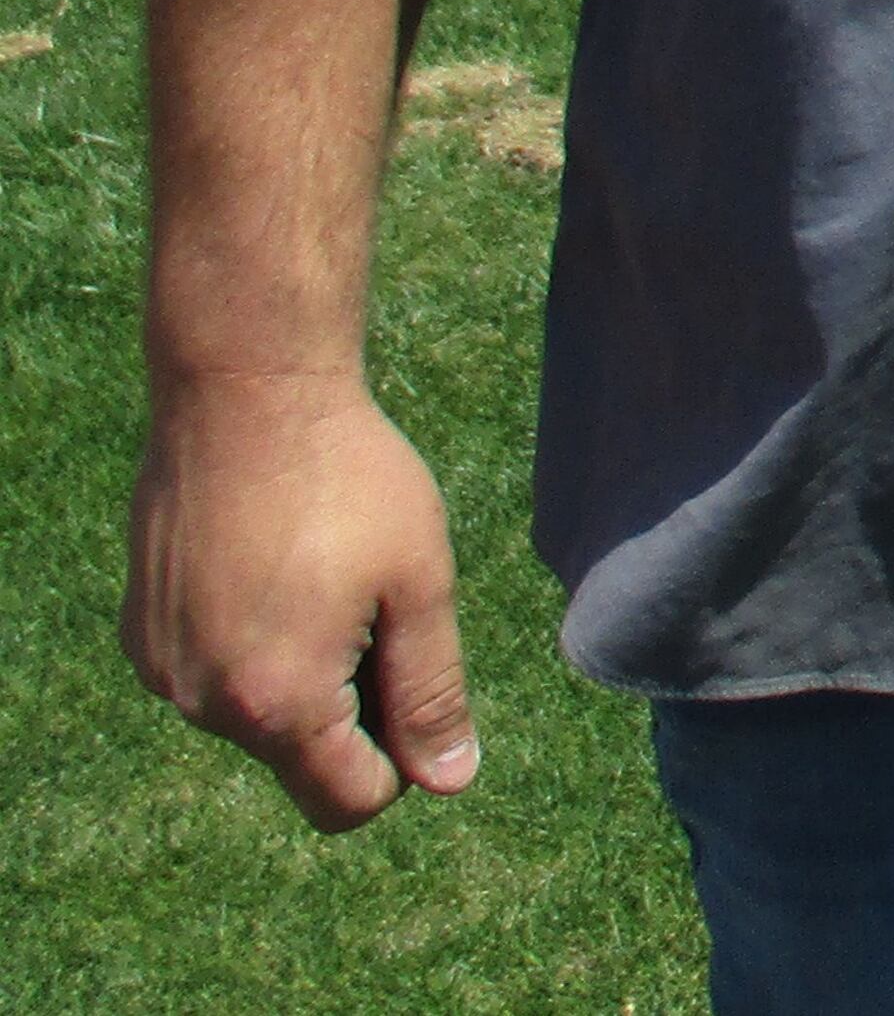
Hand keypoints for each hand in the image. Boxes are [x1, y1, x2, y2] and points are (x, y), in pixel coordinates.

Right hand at [122, 369, 479, 830]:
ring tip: (324, 576)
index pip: (347, 803)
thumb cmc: (349, 481)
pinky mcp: (140, 633)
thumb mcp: (419, 584)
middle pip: (301, 760)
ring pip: (255, 716)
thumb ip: (431, 692)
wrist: (246, 393)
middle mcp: (203, 705)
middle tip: (378, 609)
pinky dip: (251, 644)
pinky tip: (275, 566)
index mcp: (278, 704)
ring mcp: (162, 670)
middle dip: (352, 710)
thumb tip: (450, 782)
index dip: (402, 761)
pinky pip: (212, 674)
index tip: (418, 678)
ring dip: (301, 674)